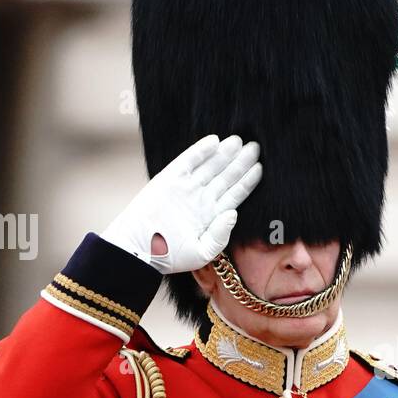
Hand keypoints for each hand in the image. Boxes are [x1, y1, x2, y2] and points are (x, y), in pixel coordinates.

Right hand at [101, 133, 262, 274]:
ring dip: (225, 153)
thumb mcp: (202, 252)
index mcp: (211, 215)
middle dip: (240, 162)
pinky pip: (188, 161)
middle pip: (226, 176)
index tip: (259, 168)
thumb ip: (220, 236)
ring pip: (210, 166)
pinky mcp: (169, 179)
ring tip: (240, 141)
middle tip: (255, 147)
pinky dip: (201, 150)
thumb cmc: (169, 256)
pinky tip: (215, 141)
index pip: (235, 193)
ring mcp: (186, 187)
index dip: (247, 180)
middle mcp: (201, 198)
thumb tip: (233, 213)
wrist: (138, 248)